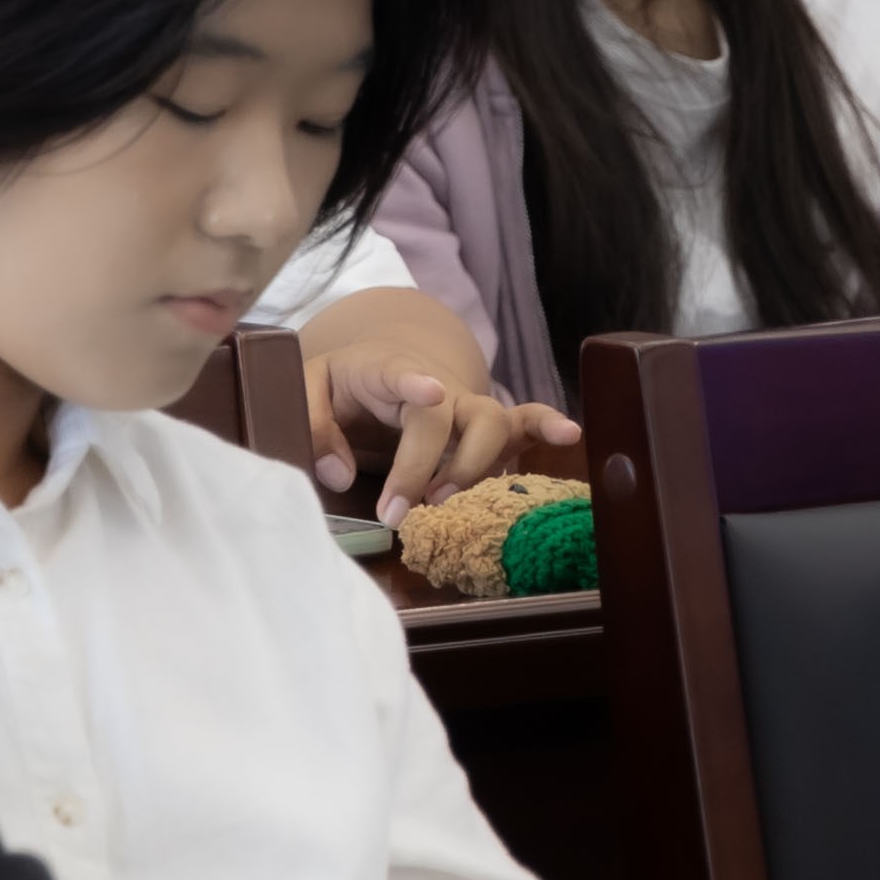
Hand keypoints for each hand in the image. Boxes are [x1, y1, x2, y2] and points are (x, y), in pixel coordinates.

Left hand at [296, 290, 572, 520]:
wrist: (382, 367)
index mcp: (384, 369)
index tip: (428, 391)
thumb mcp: (308, 390)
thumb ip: (312, 426)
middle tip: (396, 512)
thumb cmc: (343, 386)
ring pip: (491, 423)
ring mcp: (466, 405)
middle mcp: (434, 386)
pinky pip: (525, 422)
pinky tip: (570, 435)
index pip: (398, 373)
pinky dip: (547, 427)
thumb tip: (338, 474)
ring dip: (475, 464)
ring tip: (446, 499)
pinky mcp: (489, 426)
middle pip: (443, 417)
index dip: (414, 382)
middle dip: (423, 466)